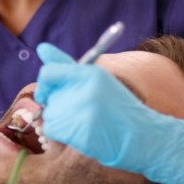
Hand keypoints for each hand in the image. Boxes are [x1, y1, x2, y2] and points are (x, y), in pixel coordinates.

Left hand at [34, 43, 183, 183]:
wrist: (142, 136)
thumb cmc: (118, 107)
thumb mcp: (97, 80)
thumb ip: (67, 67)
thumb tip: (41, 48)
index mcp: (90, 73)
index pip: (48, 72)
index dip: (45, 83)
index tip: (49, 91)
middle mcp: (84, 89)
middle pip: (48, 96)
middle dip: (57, 104)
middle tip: (81, 111)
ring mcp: (81, 112)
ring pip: (49, 115)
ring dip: (60, 121)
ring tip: (85, 123)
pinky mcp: (79, 132)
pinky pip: (52, 131)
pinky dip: (62, 134)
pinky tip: (81, 134)